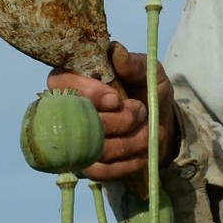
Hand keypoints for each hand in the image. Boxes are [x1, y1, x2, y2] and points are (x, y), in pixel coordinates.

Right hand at [47, 42, 176, 184]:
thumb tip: (116, 52)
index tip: (115, 99)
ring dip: (125, 141)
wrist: (163, 129)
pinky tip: (141, 153)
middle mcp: (66, 110)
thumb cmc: (148, 93)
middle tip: (139, 112)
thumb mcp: (149, 73)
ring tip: (145, 131)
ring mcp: (73, 141)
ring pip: (90, 147)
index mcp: (75, 80)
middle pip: (75, 118)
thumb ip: (134, 63)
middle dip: (115, 119)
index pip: (59, 82)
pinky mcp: (85, 166)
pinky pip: (98, 170)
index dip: (85, 92)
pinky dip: (125, 163)